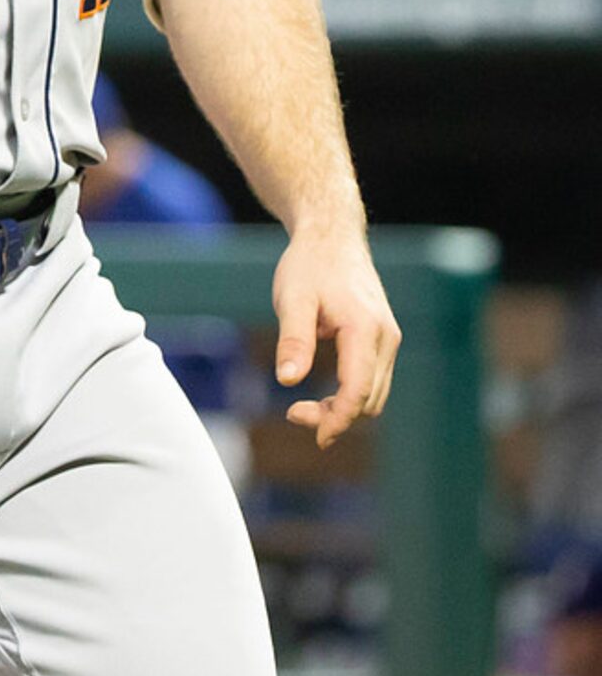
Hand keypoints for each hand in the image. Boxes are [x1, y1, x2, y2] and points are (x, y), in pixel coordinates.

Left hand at [272, 225, 400, 448]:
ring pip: (374, 394)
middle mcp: (386, 338)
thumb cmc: (309, 266)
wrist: (332, 237)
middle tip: (293, 414)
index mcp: (366, 330)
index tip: (317, 438)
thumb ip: (293, 340)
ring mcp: (388, 339)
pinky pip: (372, 381)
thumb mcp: (293, 299)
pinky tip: (321, 396)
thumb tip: (288, 380)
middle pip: (369, 399)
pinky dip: (350, 396)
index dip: (338, 419)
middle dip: (335, 417)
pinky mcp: (381, 340)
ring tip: (301, 408)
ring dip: (343, 410)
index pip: (358, 389)